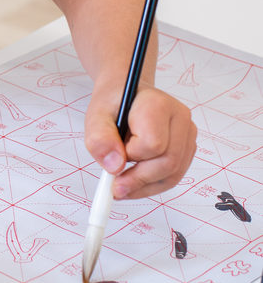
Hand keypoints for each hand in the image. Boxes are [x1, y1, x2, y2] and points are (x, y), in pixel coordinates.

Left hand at [85, 84, 196, 199]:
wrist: (124, 93)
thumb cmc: (112, 103)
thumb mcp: (96, 116)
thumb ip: (100, 139)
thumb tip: (114, 167)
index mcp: (158, 104)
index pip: (153, 144)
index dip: (131, 156)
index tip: (114, 156)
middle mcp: (179, 117)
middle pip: (168, 162)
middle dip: (140, 180)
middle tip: (115, 188)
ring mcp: (187, 132)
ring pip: (174, 173)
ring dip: (146, 186)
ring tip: (123, 186)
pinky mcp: (186, 146)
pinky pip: (175, 175)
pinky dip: (153, 185)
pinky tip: (135, 182)